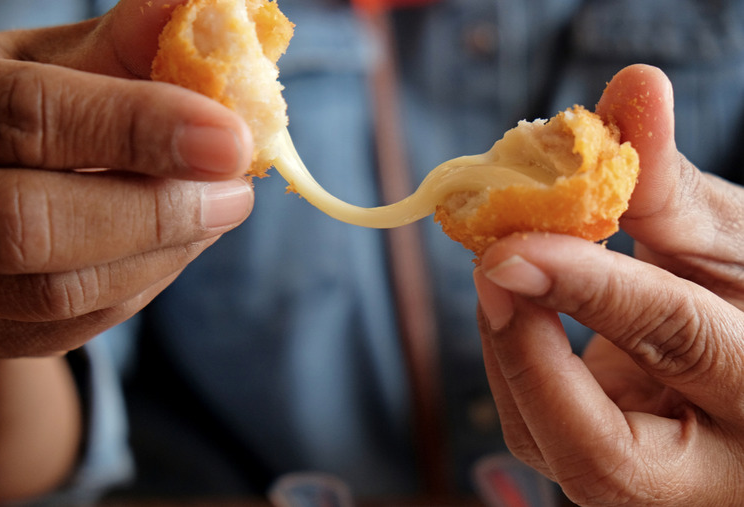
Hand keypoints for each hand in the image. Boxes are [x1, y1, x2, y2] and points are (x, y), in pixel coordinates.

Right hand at [0, 0, 254, 356]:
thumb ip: (122, 48)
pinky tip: (176, 245)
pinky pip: (70, 327)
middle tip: (236, 192)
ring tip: (216, 212)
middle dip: (156, 212)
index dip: (137, 128)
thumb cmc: (20, 106)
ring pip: (55, 292)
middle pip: (30, 225)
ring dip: (160, 254)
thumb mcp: (52, 62)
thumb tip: (206, 14)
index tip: (231, 139)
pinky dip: (141, 286)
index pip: (29, 117)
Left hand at [474, 65, 743, 505]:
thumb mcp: (727, 239)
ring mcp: (650, 483)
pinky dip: (511, 359)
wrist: (742, 349)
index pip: (678, 343)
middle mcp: (709, 469)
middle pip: (605, 458)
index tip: (515, 241)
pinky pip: (537, 430)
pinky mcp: (602, 466)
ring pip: (552, 452)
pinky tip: (515, 299)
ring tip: (502, 268)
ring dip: (507, 351)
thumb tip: (633, 87)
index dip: (592, 288)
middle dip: (528, 359)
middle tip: (493, 266)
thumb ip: (670, 182)